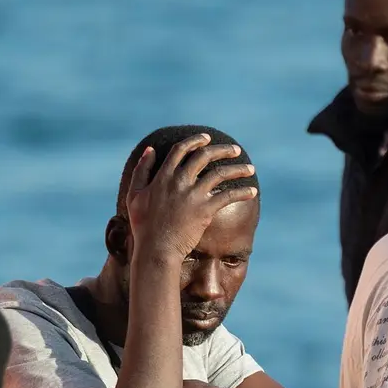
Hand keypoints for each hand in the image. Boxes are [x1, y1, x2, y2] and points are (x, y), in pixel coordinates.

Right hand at [126, 134, 257, 260]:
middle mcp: (179, 181)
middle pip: (204, 156)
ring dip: (238, 168)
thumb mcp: (134, 194)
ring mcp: (193, 195)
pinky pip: (228, 196)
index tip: (207, 138)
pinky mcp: (205, 210)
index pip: (181, 150)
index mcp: (163, 176)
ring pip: (220, 173)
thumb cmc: (143, 225)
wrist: (156, 249)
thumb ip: (142, 170)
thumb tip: (150, 150)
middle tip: (235, 150)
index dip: (195, 141)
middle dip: (222, 150)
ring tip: (250, 168)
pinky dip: (242, 192)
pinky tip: (252, 191)